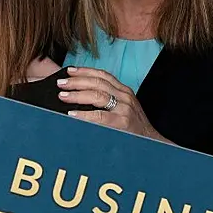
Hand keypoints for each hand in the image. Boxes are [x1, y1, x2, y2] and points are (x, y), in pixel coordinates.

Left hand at [57, 67, 172, 142]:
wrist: (152, 143)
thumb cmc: (133, 127)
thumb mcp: (123, 108)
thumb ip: (107, 100)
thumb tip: (80, 95)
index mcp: (123, 91)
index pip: (103, 75)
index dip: (85, 71)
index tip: (69, 70)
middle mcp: (125, 96)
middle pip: (98, 83)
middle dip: (77, 81)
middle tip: (61, 83)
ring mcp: (124, 109)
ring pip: (98, 95)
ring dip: (78, 94)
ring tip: (63, 96)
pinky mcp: (123, 122)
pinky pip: (100, 116)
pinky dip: (85, 115)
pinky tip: (72, 114)